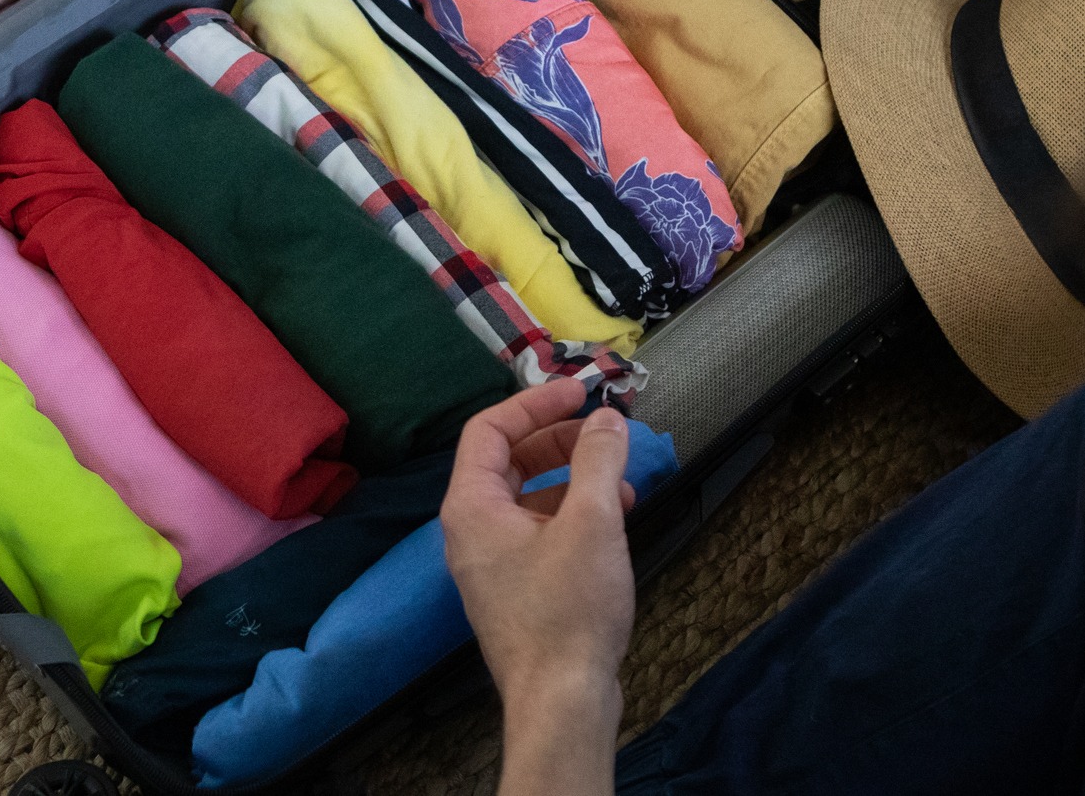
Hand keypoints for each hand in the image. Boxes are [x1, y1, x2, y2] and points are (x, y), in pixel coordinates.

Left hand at [441, 379, 637, 795]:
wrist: (561, 699)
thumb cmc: (568, 610)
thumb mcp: (591, 523)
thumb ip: (598, 462)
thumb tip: (607, 419)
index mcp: (470, 505)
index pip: (488, 429)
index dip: (534, 404)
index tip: (578, 393)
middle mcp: (470, 530)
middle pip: (509, 461)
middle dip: (559, 441)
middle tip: (604, 433)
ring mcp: (491, 562)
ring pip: (529, 499)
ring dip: (574, 480)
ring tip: (622, 481)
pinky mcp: (516, 589)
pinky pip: (539, 533)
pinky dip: (574, 518)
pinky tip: (616, 520)